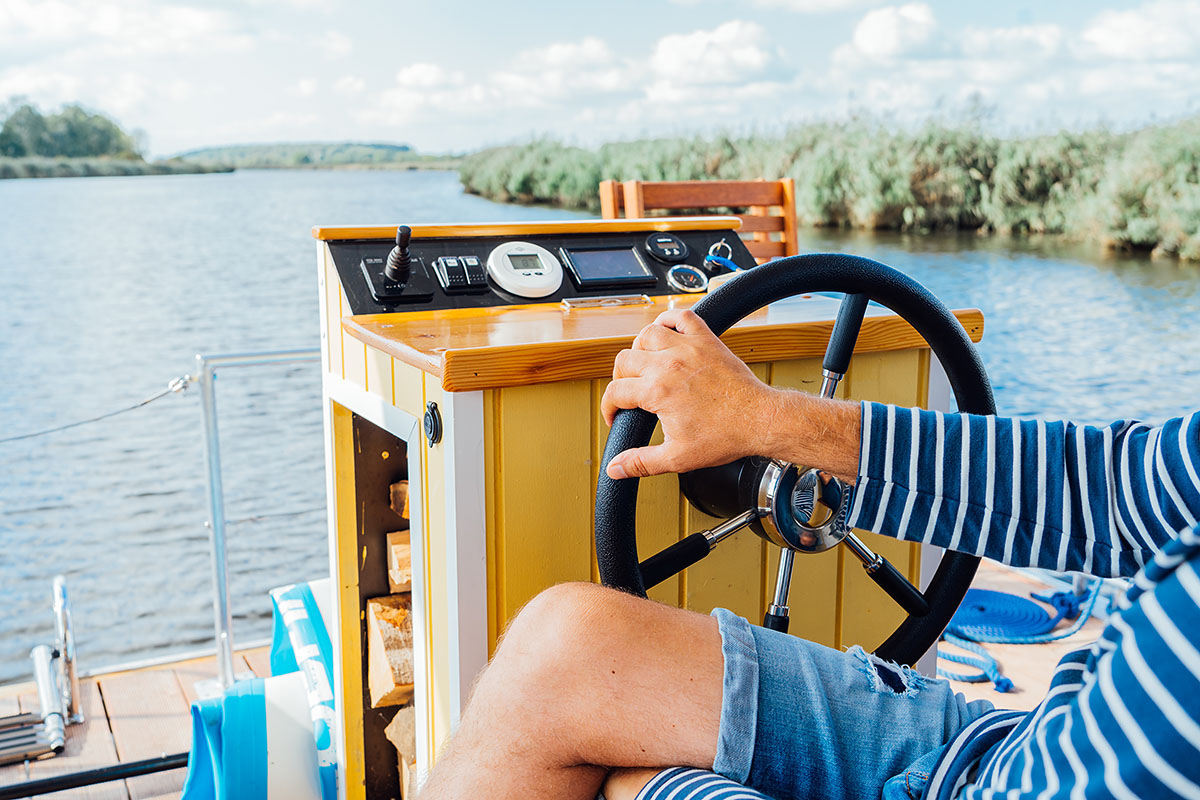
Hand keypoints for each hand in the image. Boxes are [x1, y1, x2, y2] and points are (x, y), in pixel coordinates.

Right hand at [601, 308, 782, 478]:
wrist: (759, 420)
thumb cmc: (725, 436)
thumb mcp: (677, 457)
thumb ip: (641, 462)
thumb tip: (616, 468)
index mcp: (658, 391)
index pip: (615, 392)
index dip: (609, 407)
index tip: (615, 415)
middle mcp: (669, 364)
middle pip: (624, 360)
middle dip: (620, 379)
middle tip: (629, 393)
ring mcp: (688, 348)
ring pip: (647, 334)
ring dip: (639, 348)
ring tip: (643, 364)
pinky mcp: (706, 340)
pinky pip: (682, 317)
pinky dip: (669, 321)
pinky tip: (666, 334)